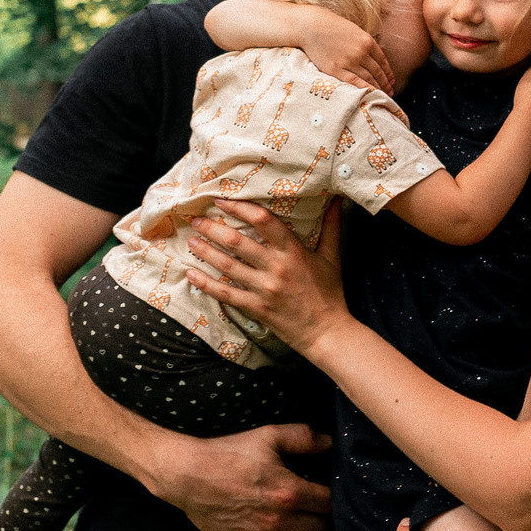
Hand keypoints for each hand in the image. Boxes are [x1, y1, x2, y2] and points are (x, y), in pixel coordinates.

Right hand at [144, 420, 332, 530]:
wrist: (187, 473)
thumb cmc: (227, 453)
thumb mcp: (268, 436)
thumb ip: (303, 438)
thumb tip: (329, 442)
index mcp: (288, 491)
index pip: (328, 504)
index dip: (333, 499)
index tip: (329, 495)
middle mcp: (277, 519)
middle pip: (318, 529)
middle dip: (324, 521)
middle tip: (321, 514)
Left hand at [184, 199, 349, 352]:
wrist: (327, 332)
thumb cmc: (329, 293)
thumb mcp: (332, 257)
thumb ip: (332, 226)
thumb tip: (339, 199)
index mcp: (293, 252)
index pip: (263, 221)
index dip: (240, 208)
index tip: (223, 201)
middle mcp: (276, 268)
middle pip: (237, 242)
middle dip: (213, 228)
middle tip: (196, 219)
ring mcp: (264, 289)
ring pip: (227, 266)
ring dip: (205, 251)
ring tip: (191, 240)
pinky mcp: (255, 308)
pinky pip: (225, 294)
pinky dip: (206, 283)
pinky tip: (190, 273)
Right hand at [298, 16, 392, 94]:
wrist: (311, 26)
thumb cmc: (331, 26)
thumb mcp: (354, 31)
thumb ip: (364, 44)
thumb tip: (374, 59)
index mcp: (367, 41)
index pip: (382, 61)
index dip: (388, 73)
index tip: (391, 80)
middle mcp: (360, 52)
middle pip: (377, 72)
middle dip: (385, 83)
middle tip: (390, 91)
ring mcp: (348, 62)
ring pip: (368, 79)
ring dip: (376, 88)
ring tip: (381, 95)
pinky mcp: (335, 70)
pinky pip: (354, 82)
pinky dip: (364, 89)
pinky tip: (369, 94)